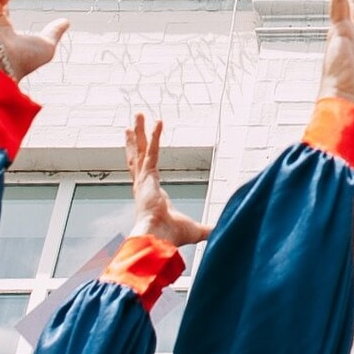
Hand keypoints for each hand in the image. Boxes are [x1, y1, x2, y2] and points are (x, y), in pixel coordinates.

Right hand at [125, 115, 209, 247]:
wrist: (157, 238)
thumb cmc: (170, 237)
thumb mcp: (194, 231)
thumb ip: (207, 229)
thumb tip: (222, 231)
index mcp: (151, 197)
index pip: (146, 174)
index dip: (144, 163)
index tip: (143, 155)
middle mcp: (143, 186)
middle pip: (137, 158)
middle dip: (136, 141)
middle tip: (131, 127)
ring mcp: (143, 180)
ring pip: (141, 150)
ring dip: (141, 132)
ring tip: (138, 115)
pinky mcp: (148, 176)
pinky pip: (153, 151)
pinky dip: (156, 136)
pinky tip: (159, 122)